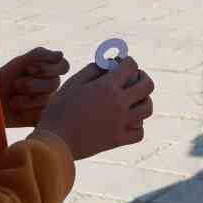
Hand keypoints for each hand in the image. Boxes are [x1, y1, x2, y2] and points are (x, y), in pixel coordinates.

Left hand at [0, 47, 69, 127]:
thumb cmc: (3, 79)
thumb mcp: (19, 63)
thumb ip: (39, 55)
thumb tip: (60, 54)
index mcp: (48, 70)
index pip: (64, 66)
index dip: (49, 68)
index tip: (29, 69)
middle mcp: (50, 86)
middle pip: (55, 83)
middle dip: (32, 83)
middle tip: (16, 84)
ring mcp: (47, 103)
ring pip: (48, 99)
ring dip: (27, 98)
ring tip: (13, 99)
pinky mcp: (40, 118)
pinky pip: (43, 115)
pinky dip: (28, 111)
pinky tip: (18, 110)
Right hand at [38, 58, 155, 159]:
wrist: (54, 141)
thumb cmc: (59, 109)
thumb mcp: (73, 83)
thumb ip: (93, 70)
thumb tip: (108, 63)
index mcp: (107, 86)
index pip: (131, 66)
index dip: (127, 61)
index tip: (122, 63)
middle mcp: (119, 103)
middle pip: (147, 86)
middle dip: (143, 77)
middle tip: (135, 77)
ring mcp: (121, 123)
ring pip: (147, 109)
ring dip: (144, 100)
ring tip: (135, 99)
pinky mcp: (118, 140)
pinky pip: (139, 132)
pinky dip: (138, 125)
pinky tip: (130, 121)